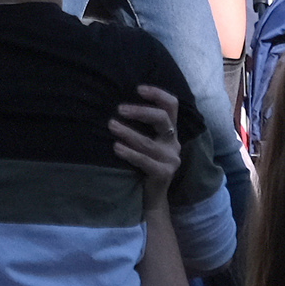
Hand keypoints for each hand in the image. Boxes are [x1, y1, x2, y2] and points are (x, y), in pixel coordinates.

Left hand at [109, 84, 181, 210]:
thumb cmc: (142, 163)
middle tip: (119, 109)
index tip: (138, 88)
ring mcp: (170, 159)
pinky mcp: (164, 173)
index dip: (158, 94)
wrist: (151, 197)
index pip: (171, 106)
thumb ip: (140, 126)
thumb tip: (115, 104)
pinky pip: (145, 161)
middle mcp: (173, 143)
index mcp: (170, 131)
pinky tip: (116, 147)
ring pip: (148, 141)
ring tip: (110, 125)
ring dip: (128, 132)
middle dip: (140, 111)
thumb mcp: (144, 141)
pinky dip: (129, 153)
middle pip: (162, 119)